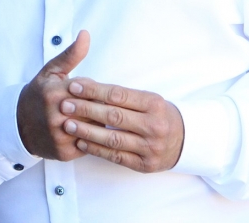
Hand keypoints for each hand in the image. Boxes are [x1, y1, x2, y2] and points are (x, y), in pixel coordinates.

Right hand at [16, 30, 90, 160]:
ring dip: (97, 125)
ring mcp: (60, 135)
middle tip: (96, 107)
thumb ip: (71, 54)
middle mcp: (56, 114)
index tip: (93, 93)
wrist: (18, 124)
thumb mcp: (51, 72)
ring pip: (95, 130)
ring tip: (92, 120)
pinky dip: (91, 140)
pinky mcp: (64, 152)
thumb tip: (85, 35)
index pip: (92, 91)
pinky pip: (89, 146)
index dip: (95, 92)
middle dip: (99, 109)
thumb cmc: (39, 95)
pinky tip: (85, 133)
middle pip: (96, 111)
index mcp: (55, 92)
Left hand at [60, 79, 184, 172]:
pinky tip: (81, 142)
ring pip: (113, 139)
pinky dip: (96, 150)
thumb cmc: (157, 115)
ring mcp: (150, 147)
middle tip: (65, 105)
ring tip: (68, 124)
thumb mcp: (147, 99)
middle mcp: (154, 125)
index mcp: (154, 103)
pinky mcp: (144, 164)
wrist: (183, 141)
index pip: (118, 95)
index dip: (94, 90)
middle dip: (86, 109)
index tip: (73, 86)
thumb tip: (87, 85)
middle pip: (114, 116)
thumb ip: (121, 95)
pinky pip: (116, 156)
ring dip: (87, 131)